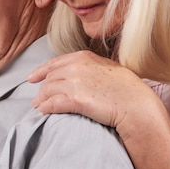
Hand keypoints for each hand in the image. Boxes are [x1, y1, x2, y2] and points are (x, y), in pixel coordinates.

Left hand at [27, 50, 162, 135]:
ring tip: (38, 106)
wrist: (137, 105)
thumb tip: (77, 74)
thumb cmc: (128, 90)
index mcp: (84, 57)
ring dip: (41, 99)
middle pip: (50, 78)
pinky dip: (46, 107)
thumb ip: (90, 68)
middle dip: (41, 89)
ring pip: (48, 90)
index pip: (55, 63)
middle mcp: (76, 67)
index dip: (41, 71)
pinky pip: (53, 103)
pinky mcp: (75, 100)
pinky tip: (44, 111)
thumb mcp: (108, 69)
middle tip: (36, 98)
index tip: (32, 77)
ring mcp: (75, 83)